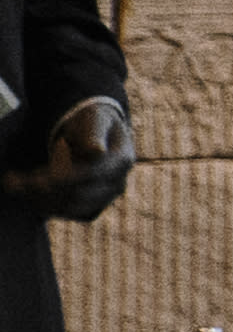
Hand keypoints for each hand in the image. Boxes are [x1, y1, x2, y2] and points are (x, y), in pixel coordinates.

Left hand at [22, 91, 119, 223]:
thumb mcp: (94, 119)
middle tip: (11, 182)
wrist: (97, 135)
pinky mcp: (91, 207)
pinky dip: (44, 205)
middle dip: (43, 190)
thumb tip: (97, 152)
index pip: (91, 175)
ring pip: (69, 207)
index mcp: (122, 160)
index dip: (63, 179)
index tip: (36, 180)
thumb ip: (94, 133)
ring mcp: (106, 198)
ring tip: (13, 184)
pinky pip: (67, 212)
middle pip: (78, 195)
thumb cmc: (93, 123)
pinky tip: (26, 192)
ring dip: (38, 199)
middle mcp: (117, 183)